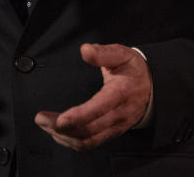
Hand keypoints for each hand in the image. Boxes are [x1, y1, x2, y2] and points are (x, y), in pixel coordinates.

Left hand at [34, 43, 150, 150]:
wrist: (152, 88)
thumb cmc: (134, 71)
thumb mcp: (123, 54)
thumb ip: (103, 53)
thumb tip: (85, 50)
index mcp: (120, 94)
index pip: (99, 108)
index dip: (79, 116)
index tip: (61, 119)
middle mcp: (118, 115)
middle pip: (89, 129)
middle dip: (62, 127)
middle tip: (41, 118)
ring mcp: (115, 127)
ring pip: (88, 140)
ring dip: (64, 137)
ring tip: (45, 125)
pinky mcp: (110, 133)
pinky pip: (90, 143)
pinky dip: (71, 142)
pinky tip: (58, 134)